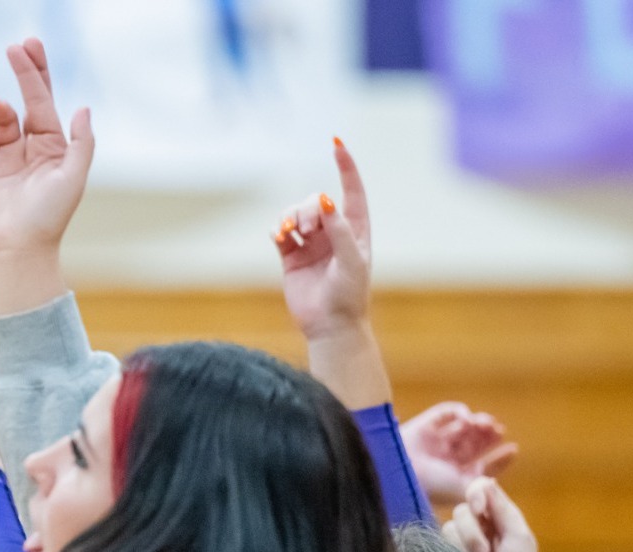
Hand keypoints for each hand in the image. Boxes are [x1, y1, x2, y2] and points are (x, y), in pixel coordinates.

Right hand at [0, 38, 94, 315]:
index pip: (44, 102)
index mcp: (53, 147)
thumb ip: (81, 142)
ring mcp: (2, 157)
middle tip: (15, 47)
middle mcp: (28, 148)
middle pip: (23, 100)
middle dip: (21, 73)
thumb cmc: (48, 218)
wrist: (13, 250)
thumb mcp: (73, 177)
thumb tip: (82, 108)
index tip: (29, 47)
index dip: (38, 73)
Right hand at [274, 139, 371, 341]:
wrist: (330, 326)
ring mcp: (311, 243)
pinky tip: (279, 237)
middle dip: (308, 208)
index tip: (336, 144)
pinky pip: (280, 232)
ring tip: (290, 235)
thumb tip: (326, 200)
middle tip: (306, 229)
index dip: (345, 166)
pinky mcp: (291, 256)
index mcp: (356, 229)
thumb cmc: (349, 295)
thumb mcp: (351, 260)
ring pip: (295, 214)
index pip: (351, 190)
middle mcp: (333, 232)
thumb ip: (339, 230)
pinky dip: (277, 229)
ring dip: (291, 218)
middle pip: (316, 201)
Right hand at [401, 402, 518, 508]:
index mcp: (455, 476)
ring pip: (463, 427)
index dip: (499, 458)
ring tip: (485, 424)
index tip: (513, 449)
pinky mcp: (426, 425)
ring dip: (478, 423)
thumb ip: (482, 489)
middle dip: (489, 437)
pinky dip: (459, 412)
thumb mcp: (463, 490)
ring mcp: (436, 441)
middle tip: (499, 431)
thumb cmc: (432, 486)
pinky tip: (467, 419)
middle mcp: (446, 458)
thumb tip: (496, 485)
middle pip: (475, 443)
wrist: (400, 472)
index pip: (482, 465)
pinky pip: (447, 412)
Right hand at [444, 477, 557, 551]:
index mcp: (497, 516)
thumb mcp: (519, 538)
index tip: (480, 509)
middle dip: (472, 530)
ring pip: (448, 528)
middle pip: (461, 510)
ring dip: (463, 546)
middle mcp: (477, 525)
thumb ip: (503, 510)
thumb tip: (485, 481)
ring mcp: (459, 542)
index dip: (476, 495)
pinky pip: (439, 545)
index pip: (479, 489)